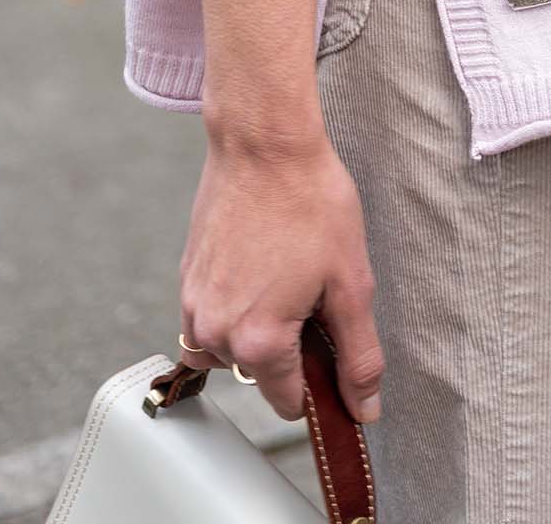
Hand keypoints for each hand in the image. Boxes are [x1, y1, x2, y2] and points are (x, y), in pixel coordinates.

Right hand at [179, 131, 383, 427]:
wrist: (264, 143)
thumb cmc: (311, 202)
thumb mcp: (351, 282)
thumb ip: (358, 354)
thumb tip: (364, 407)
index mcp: (258, 342)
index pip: (289, 402)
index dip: (320, 380)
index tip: (334, 344)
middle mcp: (215, 334)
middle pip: (259, 374)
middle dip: (290, 348)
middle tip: (315, 292)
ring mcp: (194, 306)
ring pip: (231, 349)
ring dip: (257, 330)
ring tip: (287, 276)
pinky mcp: (185, 279)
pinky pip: (210, 318)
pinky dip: (235, 307)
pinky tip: (263, 266)